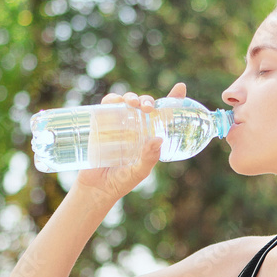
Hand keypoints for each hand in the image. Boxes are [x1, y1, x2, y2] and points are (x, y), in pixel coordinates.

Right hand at [76, 81, 186, 202]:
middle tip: (148, 108)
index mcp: (149, 135)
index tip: (180, 87)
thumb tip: (158, 139)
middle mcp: (135, 127)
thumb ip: (149, 158)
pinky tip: (116, 101)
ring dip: (131, 97)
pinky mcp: (101, 124)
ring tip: (133, 103)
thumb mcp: (139, 172)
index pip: (163, 114)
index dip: (173, 98)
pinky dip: (112, 99)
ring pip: (127, 101)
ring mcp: (118, 124)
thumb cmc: (121, 181)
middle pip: (145, 105)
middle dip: (148, 101)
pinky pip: (107, 106)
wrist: (96, 188)